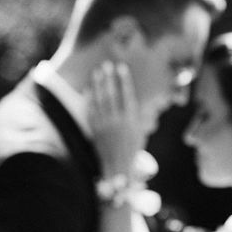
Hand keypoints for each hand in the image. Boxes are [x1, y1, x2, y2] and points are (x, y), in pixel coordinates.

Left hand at [88, 61, 145, 178]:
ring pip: (100, 100)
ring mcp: (104, 124)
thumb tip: (142, 101)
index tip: (122, 68)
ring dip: (98, 84)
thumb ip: (140, 116)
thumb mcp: (141, 132)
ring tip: (97, 72)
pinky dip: (90, 98)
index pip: (127, 95)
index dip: (124, 81)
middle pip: (111, 94)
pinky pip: (90, 110)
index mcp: (131, 121)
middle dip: (109, 78)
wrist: (118, 166)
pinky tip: (89, 88)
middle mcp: (117, 121)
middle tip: (107, 65)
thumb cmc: (133, 148)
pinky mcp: (94, 128)